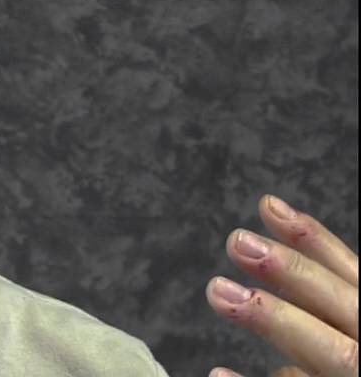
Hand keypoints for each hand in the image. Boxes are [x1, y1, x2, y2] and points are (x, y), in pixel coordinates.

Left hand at [207, 195, 358, 376]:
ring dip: (278, 319)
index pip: (354, 277)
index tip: (267, 205)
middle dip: (295, 272)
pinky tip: (217, 374)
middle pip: (347, 307)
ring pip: (334, 352)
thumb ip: (328, 328)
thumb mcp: (353, 341)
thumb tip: (279, 334)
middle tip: (237, 241)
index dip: (315, 241)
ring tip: (219, 290)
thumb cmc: (348, 370)